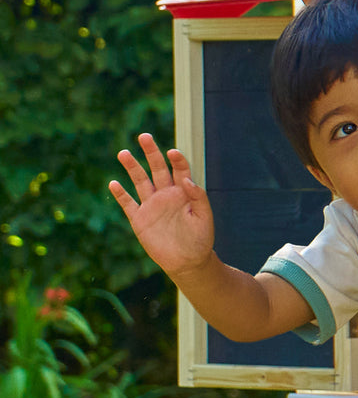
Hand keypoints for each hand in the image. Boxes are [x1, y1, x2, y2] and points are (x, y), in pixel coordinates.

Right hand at [108, 133, 214, 278]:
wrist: (188, 261)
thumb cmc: (200, 239)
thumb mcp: (204, 217)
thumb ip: (198, 196)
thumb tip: (186, 179)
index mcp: (184, 192)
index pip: (180, 169)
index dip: (177, 160)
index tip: (173, 153)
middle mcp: (167, 194)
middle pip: (157, 168)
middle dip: (151, 152)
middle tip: (144, 136)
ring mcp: (152, 205)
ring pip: (140, 181)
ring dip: (132, 167)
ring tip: (124, 153)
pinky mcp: (140, 219)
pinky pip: (128, 204)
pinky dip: (121, 194)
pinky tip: (113, 183)